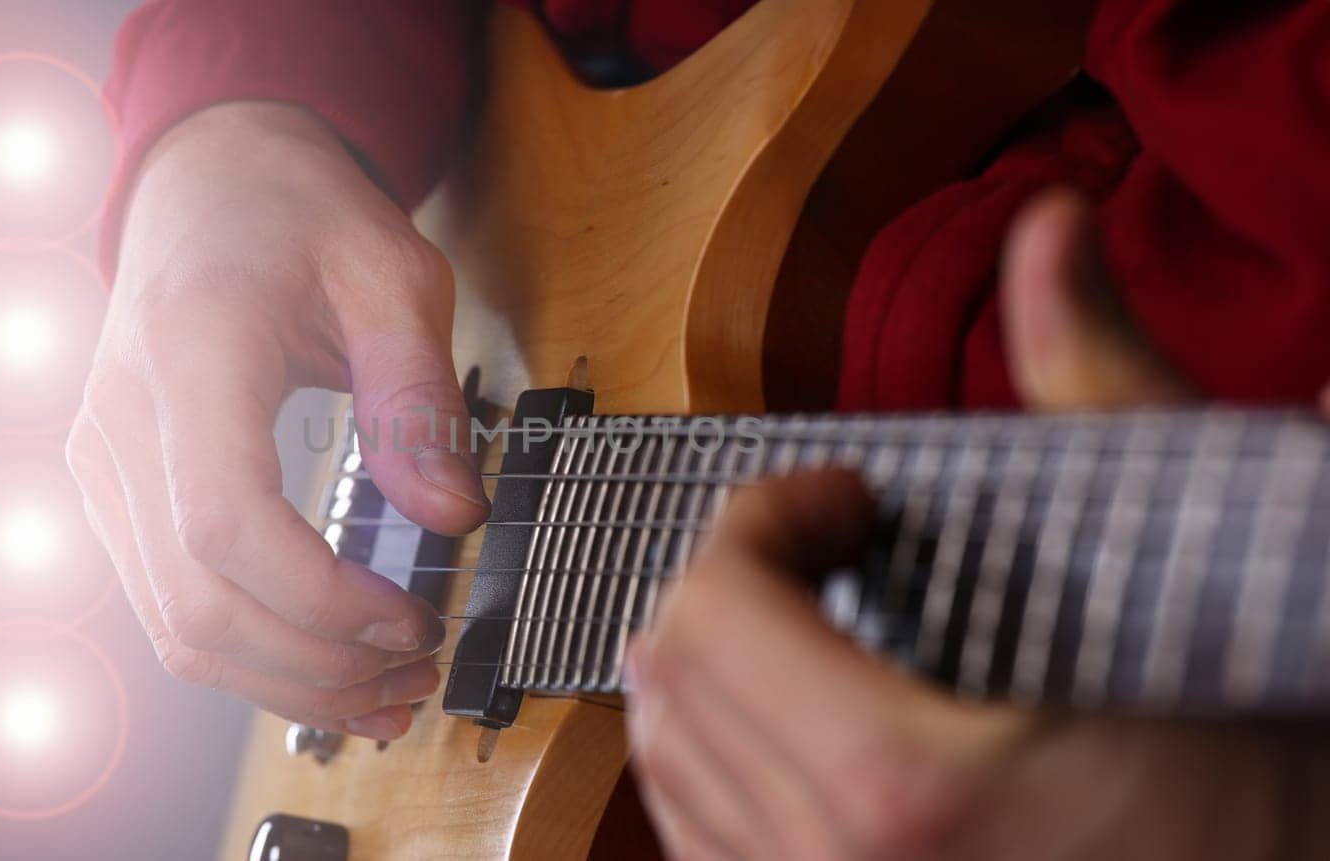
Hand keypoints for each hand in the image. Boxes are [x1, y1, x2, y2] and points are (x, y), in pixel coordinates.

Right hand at [67, 102, 488, 738]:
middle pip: (197, 605)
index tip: (411, 622)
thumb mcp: (390, 269)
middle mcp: (121, 423)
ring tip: (388, 692)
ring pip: (175, 628)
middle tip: (418, 676)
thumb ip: (420, 395)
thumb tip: (452, 517)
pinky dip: (250, 654)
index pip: (226, 524)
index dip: (321, 603)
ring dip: (286, 681)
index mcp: (189, 352)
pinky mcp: (116, 492)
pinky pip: (169, 604)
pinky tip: (326, 665)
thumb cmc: (295, 211)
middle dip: (318, 668)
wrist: (203, 181)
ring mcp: (104, 465)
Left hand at [626, 189, 1329, 858]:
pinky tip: (785, 713)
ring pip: (666, 758)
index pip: (718, 605)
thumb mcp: (1190, 587)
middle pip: (673, 670)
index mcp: (900, 784)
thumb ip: (1100, 399)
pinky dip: (713, 749)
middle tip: (828, 545)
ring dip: (710, 656)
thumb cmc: (1260, 788)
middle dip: (735, 573)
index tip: (846, 499)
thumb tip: (1051, 227)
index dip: (769, 515)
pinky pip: (695, 836)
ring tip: (803, 614)